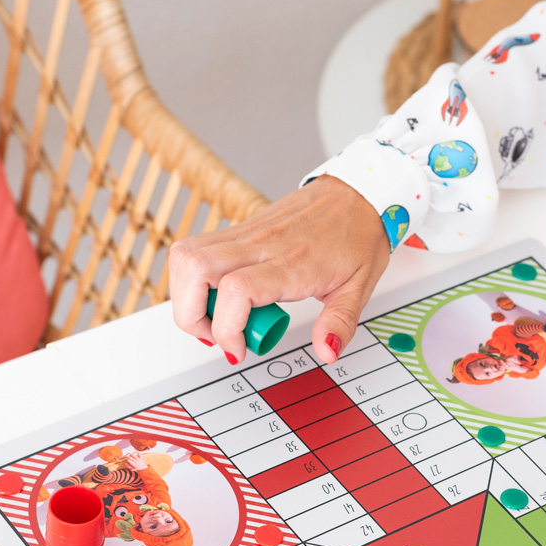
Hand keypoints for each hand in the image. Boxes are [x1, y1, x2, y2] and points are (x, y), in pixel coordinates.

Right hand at [168, 175, 389, 363]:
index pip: (238, 290)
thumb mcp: (360, 287)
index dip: (226, 328)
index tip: (240, 349)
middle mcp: (261, 243)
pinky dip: (193, 278)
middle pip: (195, 268)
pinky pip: (196, 248)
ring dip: (185, 294)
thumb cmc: (358, 235)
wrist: (358, 193)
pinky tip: (218, 296)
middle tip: (215, 336)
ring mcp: (246, 232)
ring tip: (213, 317)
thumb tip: (326, 352)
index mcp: (292, 261)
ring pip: (186, 254)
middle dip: (190, 314)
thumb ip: (340, 323)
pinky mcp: (239, 228)